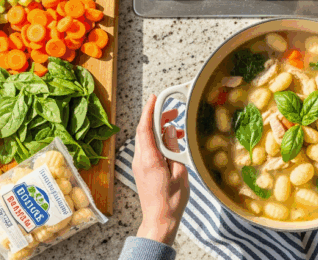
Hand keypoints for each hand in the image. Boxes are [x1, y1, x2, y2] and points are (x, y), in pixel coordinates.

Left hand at [134, 95, 189, 244]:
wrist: (159, 220)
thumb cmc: (172, 201)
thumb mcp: (179, 172)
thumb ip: (173, 149)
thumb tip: (168, 130)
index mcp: (149, 159)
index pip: (145, 128)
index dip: (149, 110)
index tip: (155, 98)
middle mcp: (140, 160)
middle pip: (144, 131)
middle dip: (157, 117)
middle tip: (174, 111)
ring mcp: (139, 165)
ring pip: (146, 139)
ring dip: (159, 130)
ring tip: (177, 129)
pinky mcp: (141, 169)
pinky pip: (147, 148)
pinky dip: (158, 141)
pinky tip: (171, 143)